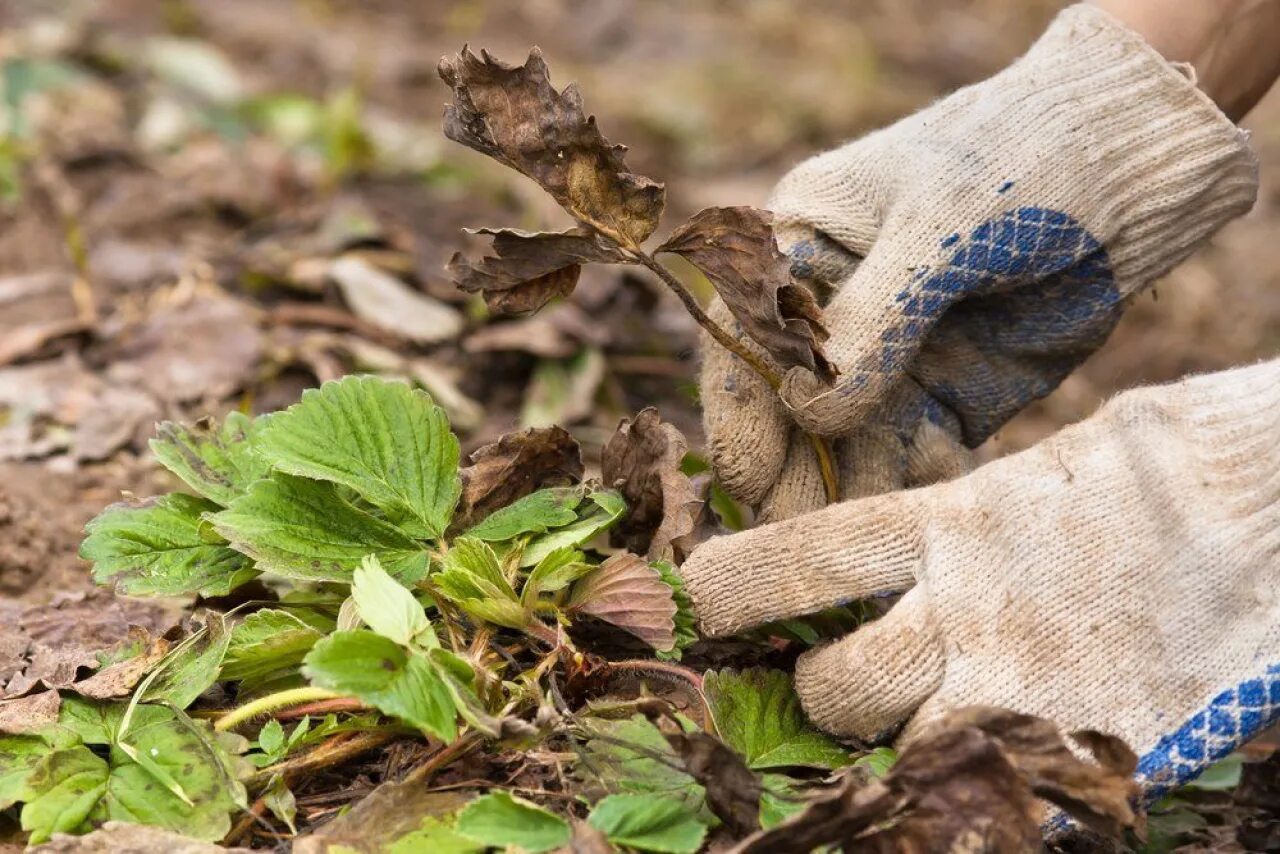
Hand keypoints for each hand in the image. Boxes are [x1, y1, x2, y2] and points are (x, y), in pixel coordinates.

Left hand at [686, 359, 1279, 798]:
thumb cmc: (1169, 472)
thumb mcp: (1043, 469)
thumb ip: (959, 515)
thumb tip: (897, 546)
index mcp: (953, 521)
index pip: (804, 557)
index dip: (735, 584)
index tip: (691, 597)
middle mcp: (974, 609)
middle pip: (838, 688)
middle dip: (823, 697)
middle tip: (838, 685)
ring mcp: (1030, 686)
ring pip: (903, 756)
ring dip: (894, 755)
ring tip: (919, 728)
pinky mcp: (1092, 746)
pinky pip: (999, 800)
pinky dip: (974, 796)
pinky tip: (985, 772)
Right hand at [702, 4, 1256, 520]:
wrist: (1135, 169)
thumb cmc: (1021, 160)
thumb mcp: (941, 228)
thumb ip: (874, 320)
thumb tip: (810, 412)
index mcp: (798, 249)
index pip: (744, 343)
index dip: (742, 415)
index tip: (752, 484)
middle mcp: (830, 313)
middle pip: (786, 410)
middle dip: (791, 474)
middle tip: (797, 540)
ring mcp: (887, 360)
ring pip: (845, 447)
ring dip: (850, 493)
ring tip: (866, 534)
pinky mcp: (944, 397)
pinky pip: (913, 458)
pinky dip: (917, 486)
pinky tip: (933, 501)